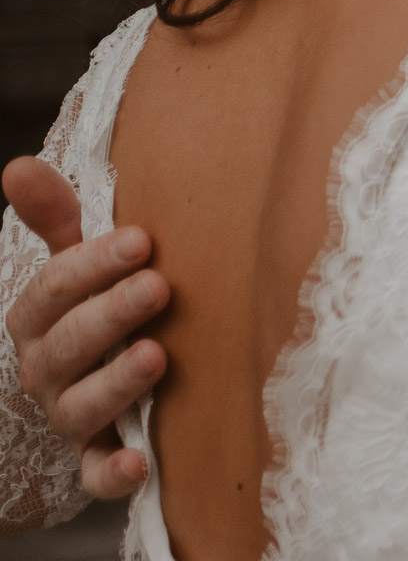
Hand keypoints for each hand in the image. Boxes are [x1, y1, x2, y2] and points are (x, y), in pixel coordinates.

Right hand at [2, 157, 166, 497]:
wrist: (94, 383)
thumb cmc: (93, 308)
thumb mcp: (74, 263)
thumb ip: (56, 218)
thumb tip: (19, 164)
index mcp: (40, 318)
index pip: (54, 287)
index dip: (92, 264)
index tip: (143, 239)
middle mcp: (47, 368)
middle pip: (69, 344)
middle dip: (111, 314)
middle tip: (159, 286)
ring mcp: (70, 414)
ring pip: (81, 406)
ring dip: (116, 384)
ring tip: (158, 356)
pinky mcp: (97, 456)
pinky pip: (97, 473)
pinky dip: (115, 473)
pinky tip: (142, 464)